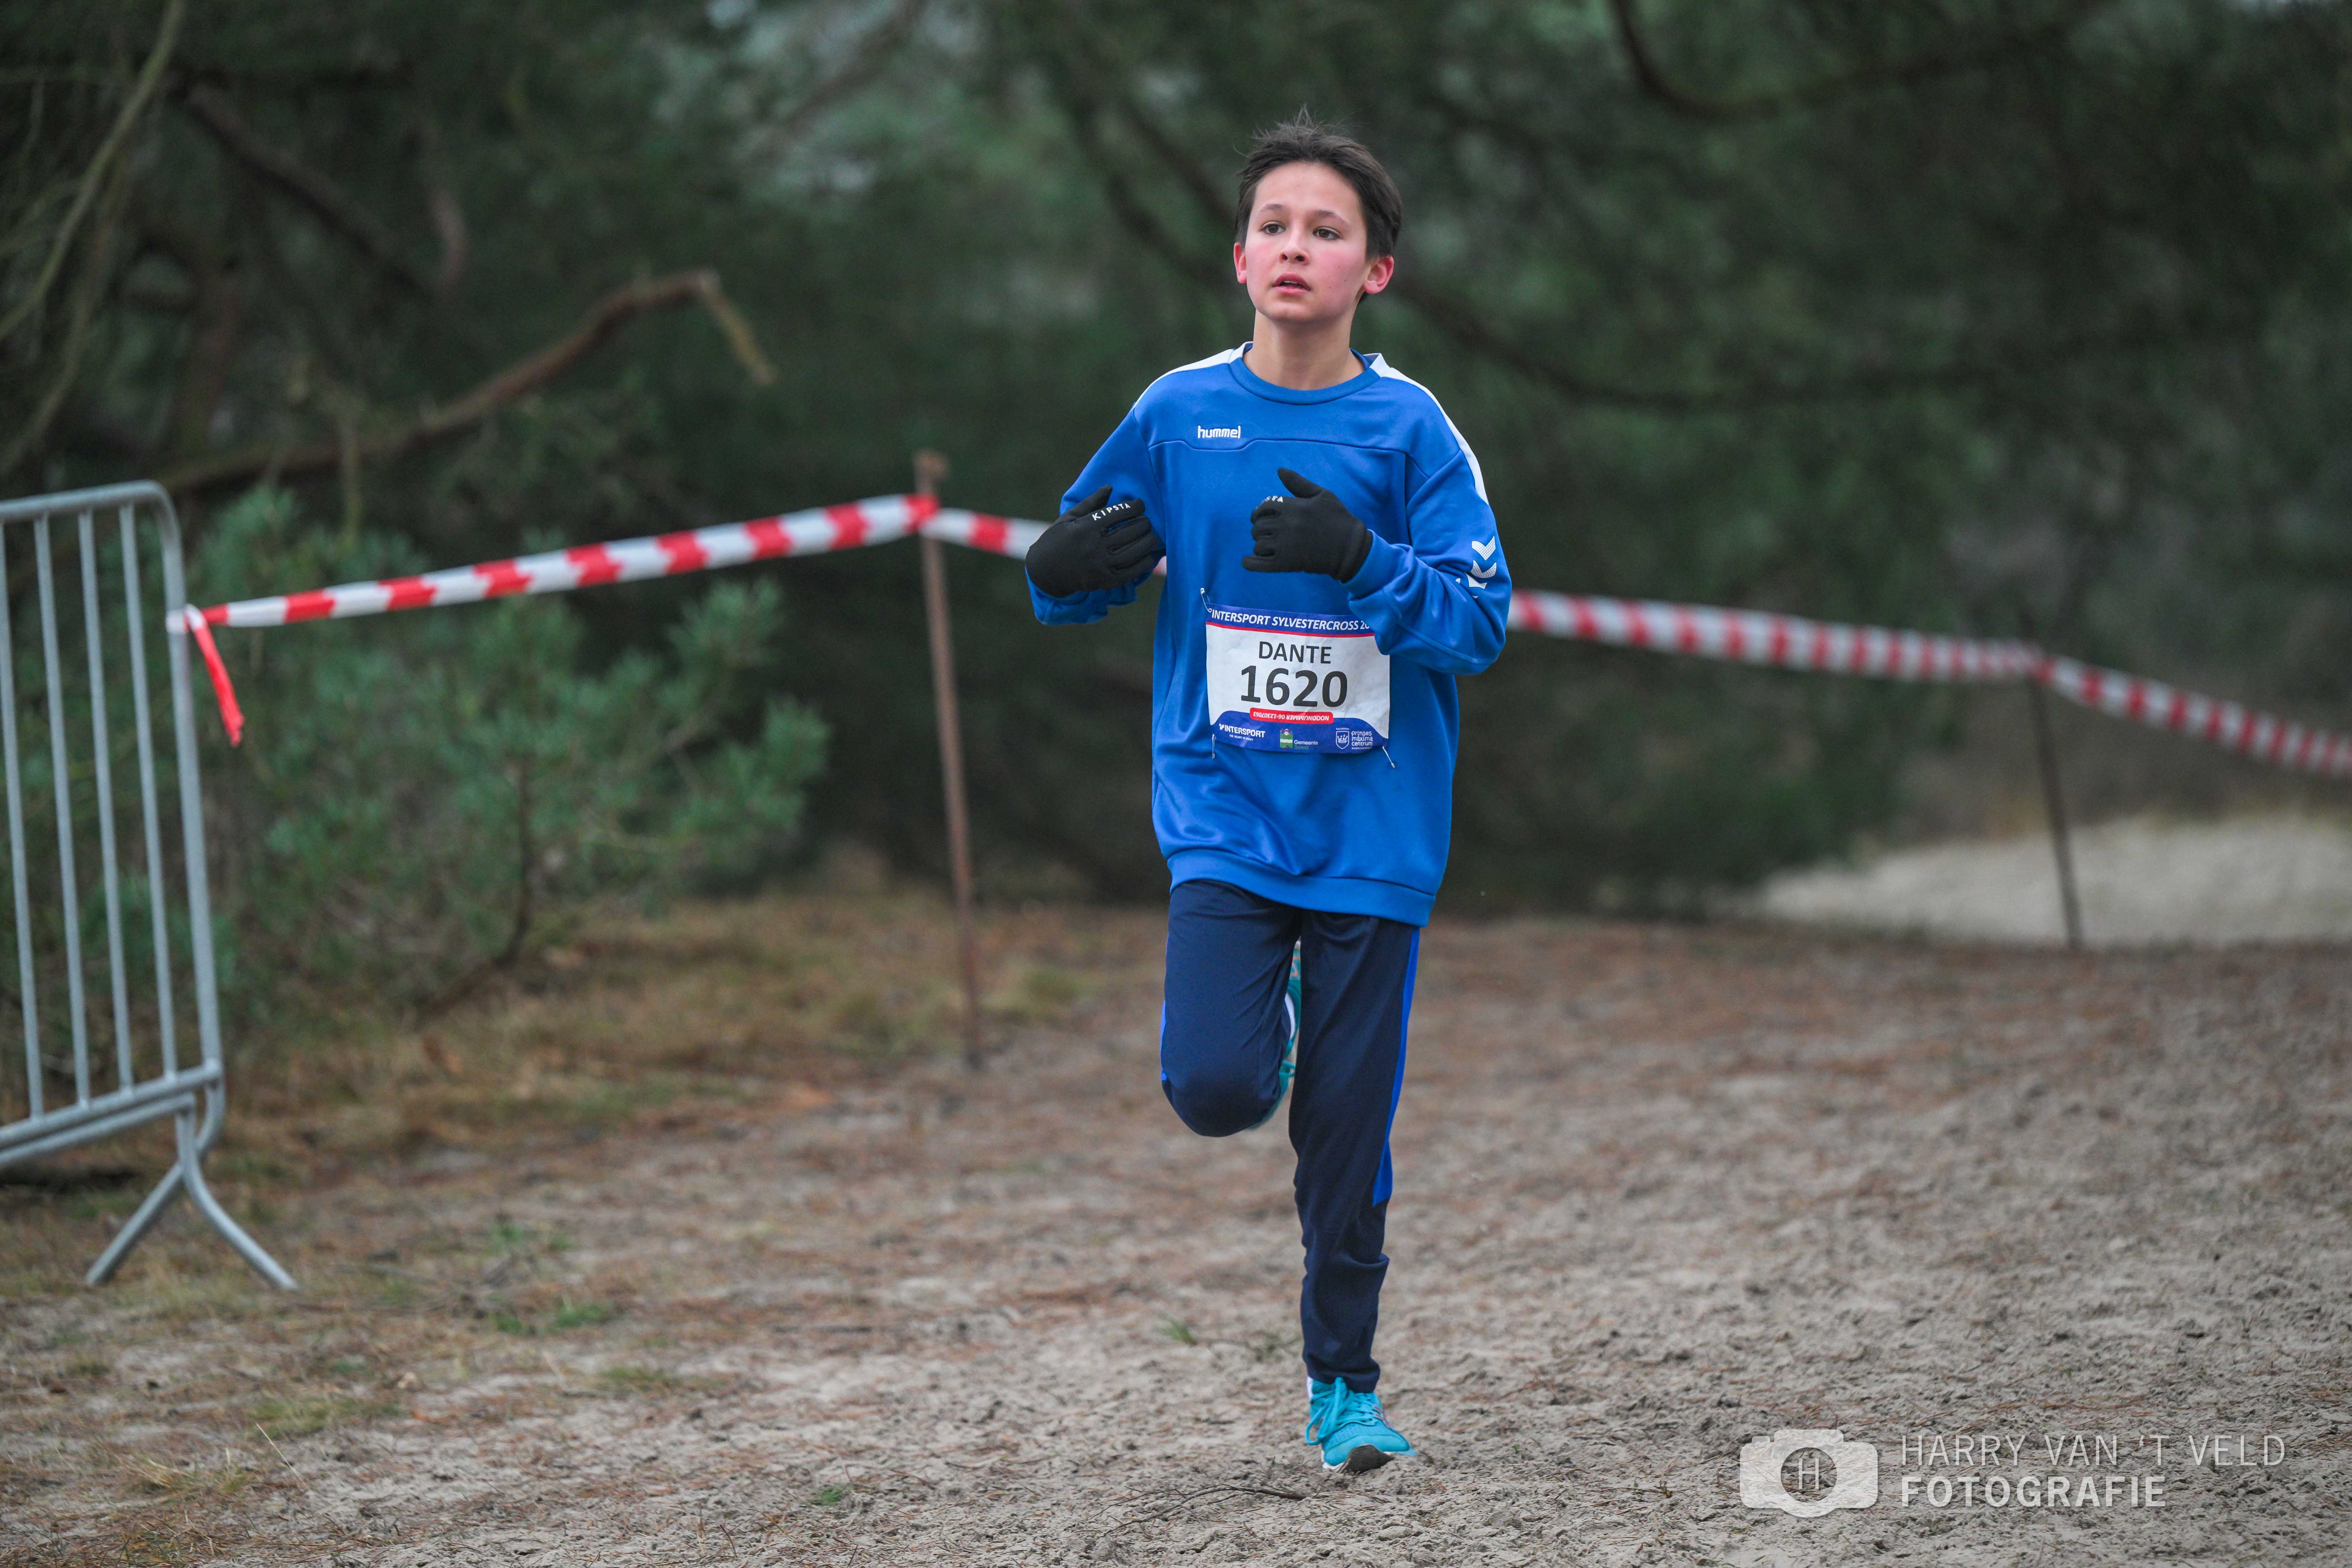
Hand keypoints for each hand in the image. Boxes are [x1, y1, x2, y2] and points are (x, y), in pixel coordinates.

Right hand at [1025, 486, 1162, 597]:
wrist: (1044, 571)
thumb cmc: (1057, 540)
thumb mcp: (1069, 517)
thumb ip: (1091, 503)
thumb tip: (1110, 488)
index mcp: (1086, 527)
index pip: (1119, 513)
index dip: (1135, 507)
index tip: (1140, 505)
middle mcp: (1094, 545)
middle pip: (1130, 531)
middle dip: (1144, 524)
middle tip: (1148, 522)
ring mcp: (1100, 564)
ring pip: (1133, 552)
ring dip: (1147, 543)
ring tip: (1152, 537)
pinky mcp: (1104, 580)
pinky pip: (1131, 572)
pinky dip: (1144, 564)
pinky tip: (1151, 557)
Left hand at [1244, 468, 1371, 580]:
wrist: (1350, 548)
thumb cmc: (1338, 519)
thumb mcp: (1322, 495)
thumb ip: (1299, 483)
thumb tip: (1280, 470)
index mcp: (1293, 506)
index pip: (1264, 507)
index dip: (1260, 512)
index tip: (1264, 518)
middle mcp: (1287, 524)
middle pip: (1258, 526)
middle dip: (1259, 529)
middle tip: (1267, 534)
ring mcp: (1286, 544)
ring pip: (1258, 544)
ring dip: (1260, 545)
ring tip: (1268, 547)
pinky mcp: (1286, 563)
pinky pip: (1259, 563)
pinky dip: (1250, 563)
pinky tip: (1249, 561)